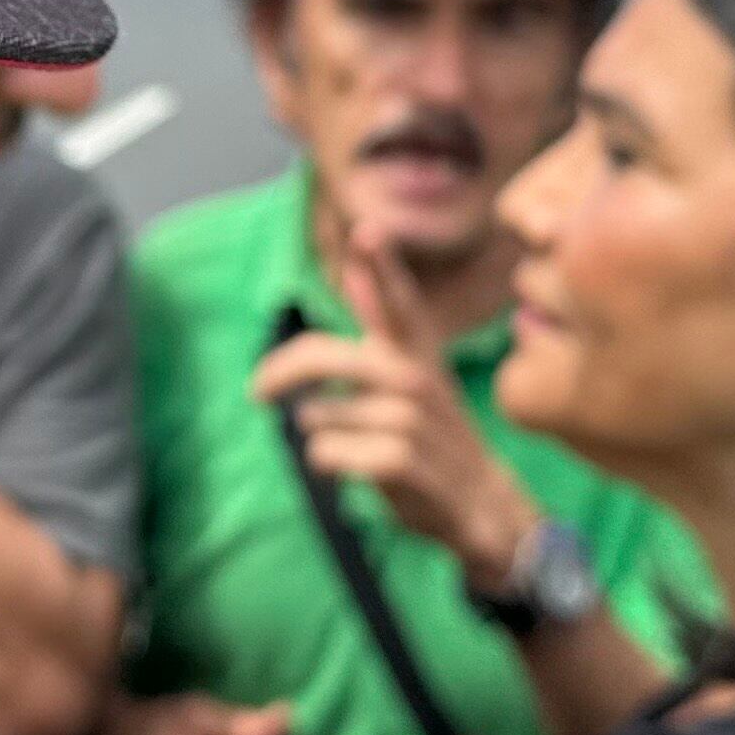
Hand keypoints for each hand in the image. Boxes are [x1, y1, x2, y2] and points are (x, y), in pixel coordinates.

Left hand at [252, 226, 540, 586]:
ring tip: (344, 442)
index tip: (368, 230)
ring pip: (319, 415)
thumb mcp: (414, 370)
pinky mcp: (399, 459)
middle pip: (325, 355)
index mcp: (417, 352)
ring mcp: (410, 419)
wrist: (479, 504)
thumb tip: (356, 259)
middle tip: (255, 390)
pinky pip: (326, 452)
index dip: (382, 265)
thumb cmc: (433, 434)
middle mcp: (415, 378)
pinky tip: (348, 468)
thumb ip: (381, 317)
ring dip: (317, 431)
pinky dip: (326, 462)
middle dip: (281, 370)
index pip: (398, 300)